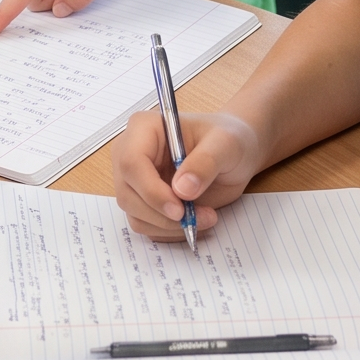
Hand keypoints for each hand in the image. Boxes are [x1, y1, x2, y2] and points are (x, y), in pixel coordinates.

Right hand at [112, 106, 260, 240]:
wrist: (232, 153)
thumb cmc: (227, 138)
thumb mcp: (226, 144)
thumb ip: (205, 163)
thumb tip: (182, 190)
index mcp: (144, 128)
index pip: (131, 163)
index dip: (151, 190)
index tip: (179, 209)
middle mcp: (130, 153)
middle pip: (127, 194)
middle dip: (161, 214)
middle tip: (198, 219)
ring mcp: (134, 179)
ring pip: (135, 214)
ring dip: (169, 226)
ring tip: (204, 217)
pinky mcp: (142, 200)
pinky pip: (146, 224)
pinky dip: (169, 230)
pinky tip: (194, 220)